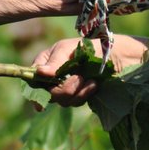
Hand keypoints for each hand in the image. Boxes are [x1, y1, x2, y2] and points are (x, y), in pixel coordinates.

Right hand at [32, 35, 147, 106]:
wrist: (115, 56)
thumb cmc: (91, 46)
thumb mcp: (70, 49)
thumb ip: (55, 62)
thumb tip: (39, 72)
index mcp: (46, 62)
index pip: (33, 79)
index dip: (35, 91)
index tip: (41, 102)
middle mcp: (52, 77)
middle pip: (48, 94)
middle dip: (64, 89)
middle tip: (78, 78)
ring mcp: (65, 87)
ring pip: (62, 101)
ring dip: (77, 92)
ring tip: (90, 79)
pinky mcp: (77, 95)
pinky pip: (75, 102)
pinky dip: (85, 94)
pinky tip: (94, 84)